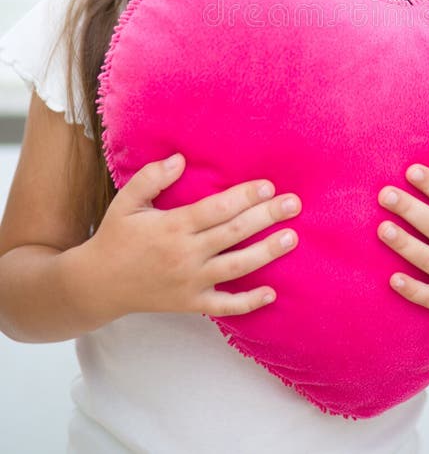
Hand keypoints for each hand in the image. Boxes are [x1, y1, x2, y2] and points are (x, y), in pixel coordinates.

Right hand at [86, 153, 300, 320]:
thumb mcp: (126, 202)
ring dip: (267, 253)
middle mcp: (186, 255)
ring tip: (292, 238)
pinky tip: (271, 293)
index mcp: (173, 227)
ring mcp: (190, 282)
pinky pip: (224, 306)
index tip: (268, 185)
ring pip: (237, 267)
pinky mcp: (190, 304)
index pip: (217, 209)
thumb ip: (152, 178)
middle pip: (234, 233)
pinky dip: (249, 302)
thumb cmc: (115, 237)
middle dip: (267, 217)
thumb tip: (180, 159)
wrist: (97, 285)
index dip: (245, 196)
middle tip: (294, 204)